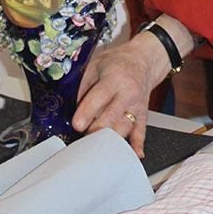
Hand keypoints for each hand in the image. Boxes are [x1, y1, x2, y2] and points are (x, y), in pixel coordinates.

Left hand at [72, 31, 172, 157]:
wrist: (145, 59)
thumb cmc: (118, 62)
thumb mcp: (96, 65)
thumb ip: (82, 85)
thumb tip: (68, 106)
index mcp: (115, 76)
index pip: (101, 95)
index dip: (88, 110)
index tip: (77, 124)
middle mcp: (128, 91)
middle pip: (113, 115)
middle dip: (97, 130)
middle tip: (83, 141)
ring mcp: (137, 104)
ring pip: (125, 126)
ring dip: (111, 140)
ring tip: (97, 150)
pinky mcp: (143, 113)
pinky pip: (141, 131)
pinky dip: (138, 144)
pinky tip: (134, 154)